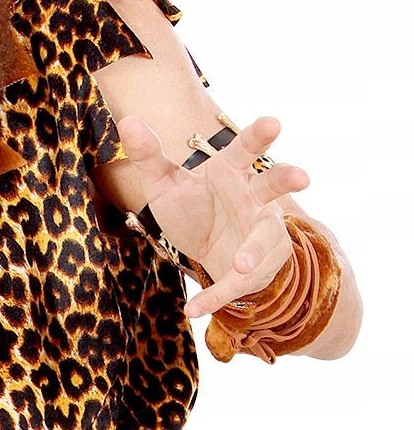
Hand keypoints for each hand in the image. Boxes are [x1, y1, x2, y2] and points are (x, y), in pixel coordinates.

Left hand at [115, 113, 310, 318]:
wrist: (207, 247)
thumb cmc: (193, 205)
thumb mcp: (165, 183)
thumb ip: (149, 155)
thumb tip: (127, 120)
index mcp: (233, 172)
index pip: (246, 150)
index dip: (260, 135)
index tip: (273, 122)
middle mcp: (255, 199)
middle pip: (274, 186)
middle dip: (288, 180)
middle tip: (303, 176)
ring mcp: (261, 234)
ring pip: (265, 241)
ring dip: (255, 253)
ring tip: (241, 266)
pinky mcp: (256, 269)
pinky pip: (237, 283)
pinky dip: (216, 297)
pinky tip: (193, 309)